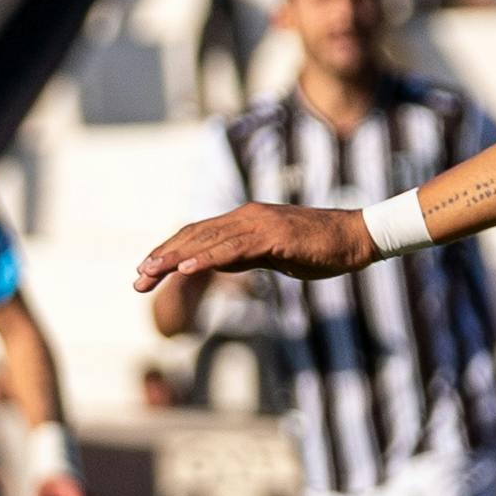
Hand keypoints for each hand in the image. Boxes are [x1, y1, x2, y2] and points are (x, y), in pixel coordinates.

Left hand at [134, 200, 371, 292]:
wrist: (357, 238)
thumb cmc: (321, 248)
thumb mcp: (274, 255)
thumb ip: (245, 255)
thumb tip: (219, 263)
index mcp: (245, 220)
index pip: (197, 234)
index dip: (169, 251)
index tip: (147, 272)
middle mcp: (247, 216)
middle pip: (194, 235)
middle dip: (162, 257)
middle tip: (137, 280)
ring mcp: (260, 224)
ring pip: (208, 241)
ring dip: (176, 258)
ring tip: (151, 273)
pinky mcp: (274, 236)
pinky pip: (234, 249)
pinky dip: (209, 258)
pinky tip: (188, 269)